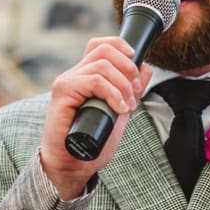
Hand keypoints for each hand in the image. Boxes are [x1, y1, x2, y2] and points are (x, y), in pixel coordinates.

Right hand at [39, 36, 152, 199]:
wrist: (73, 164)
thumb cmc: (92, 140)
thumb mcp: (119, 111)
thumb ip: (130, 90)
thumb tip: (146, 68)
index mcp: (85, 76)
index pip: (100, 45)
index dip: (120, 46)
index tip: (136, 61)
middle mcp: (75, 75)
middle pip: (104, 50)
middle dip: (128, 68)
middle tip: (136, 92)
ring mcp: (67, 82)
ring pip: (102, 65)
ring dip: (123, 85)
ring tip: (128, 105)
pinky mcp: (63, 92)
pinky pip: (95, 80)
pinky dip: (113, 93)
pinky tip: (119, 107)